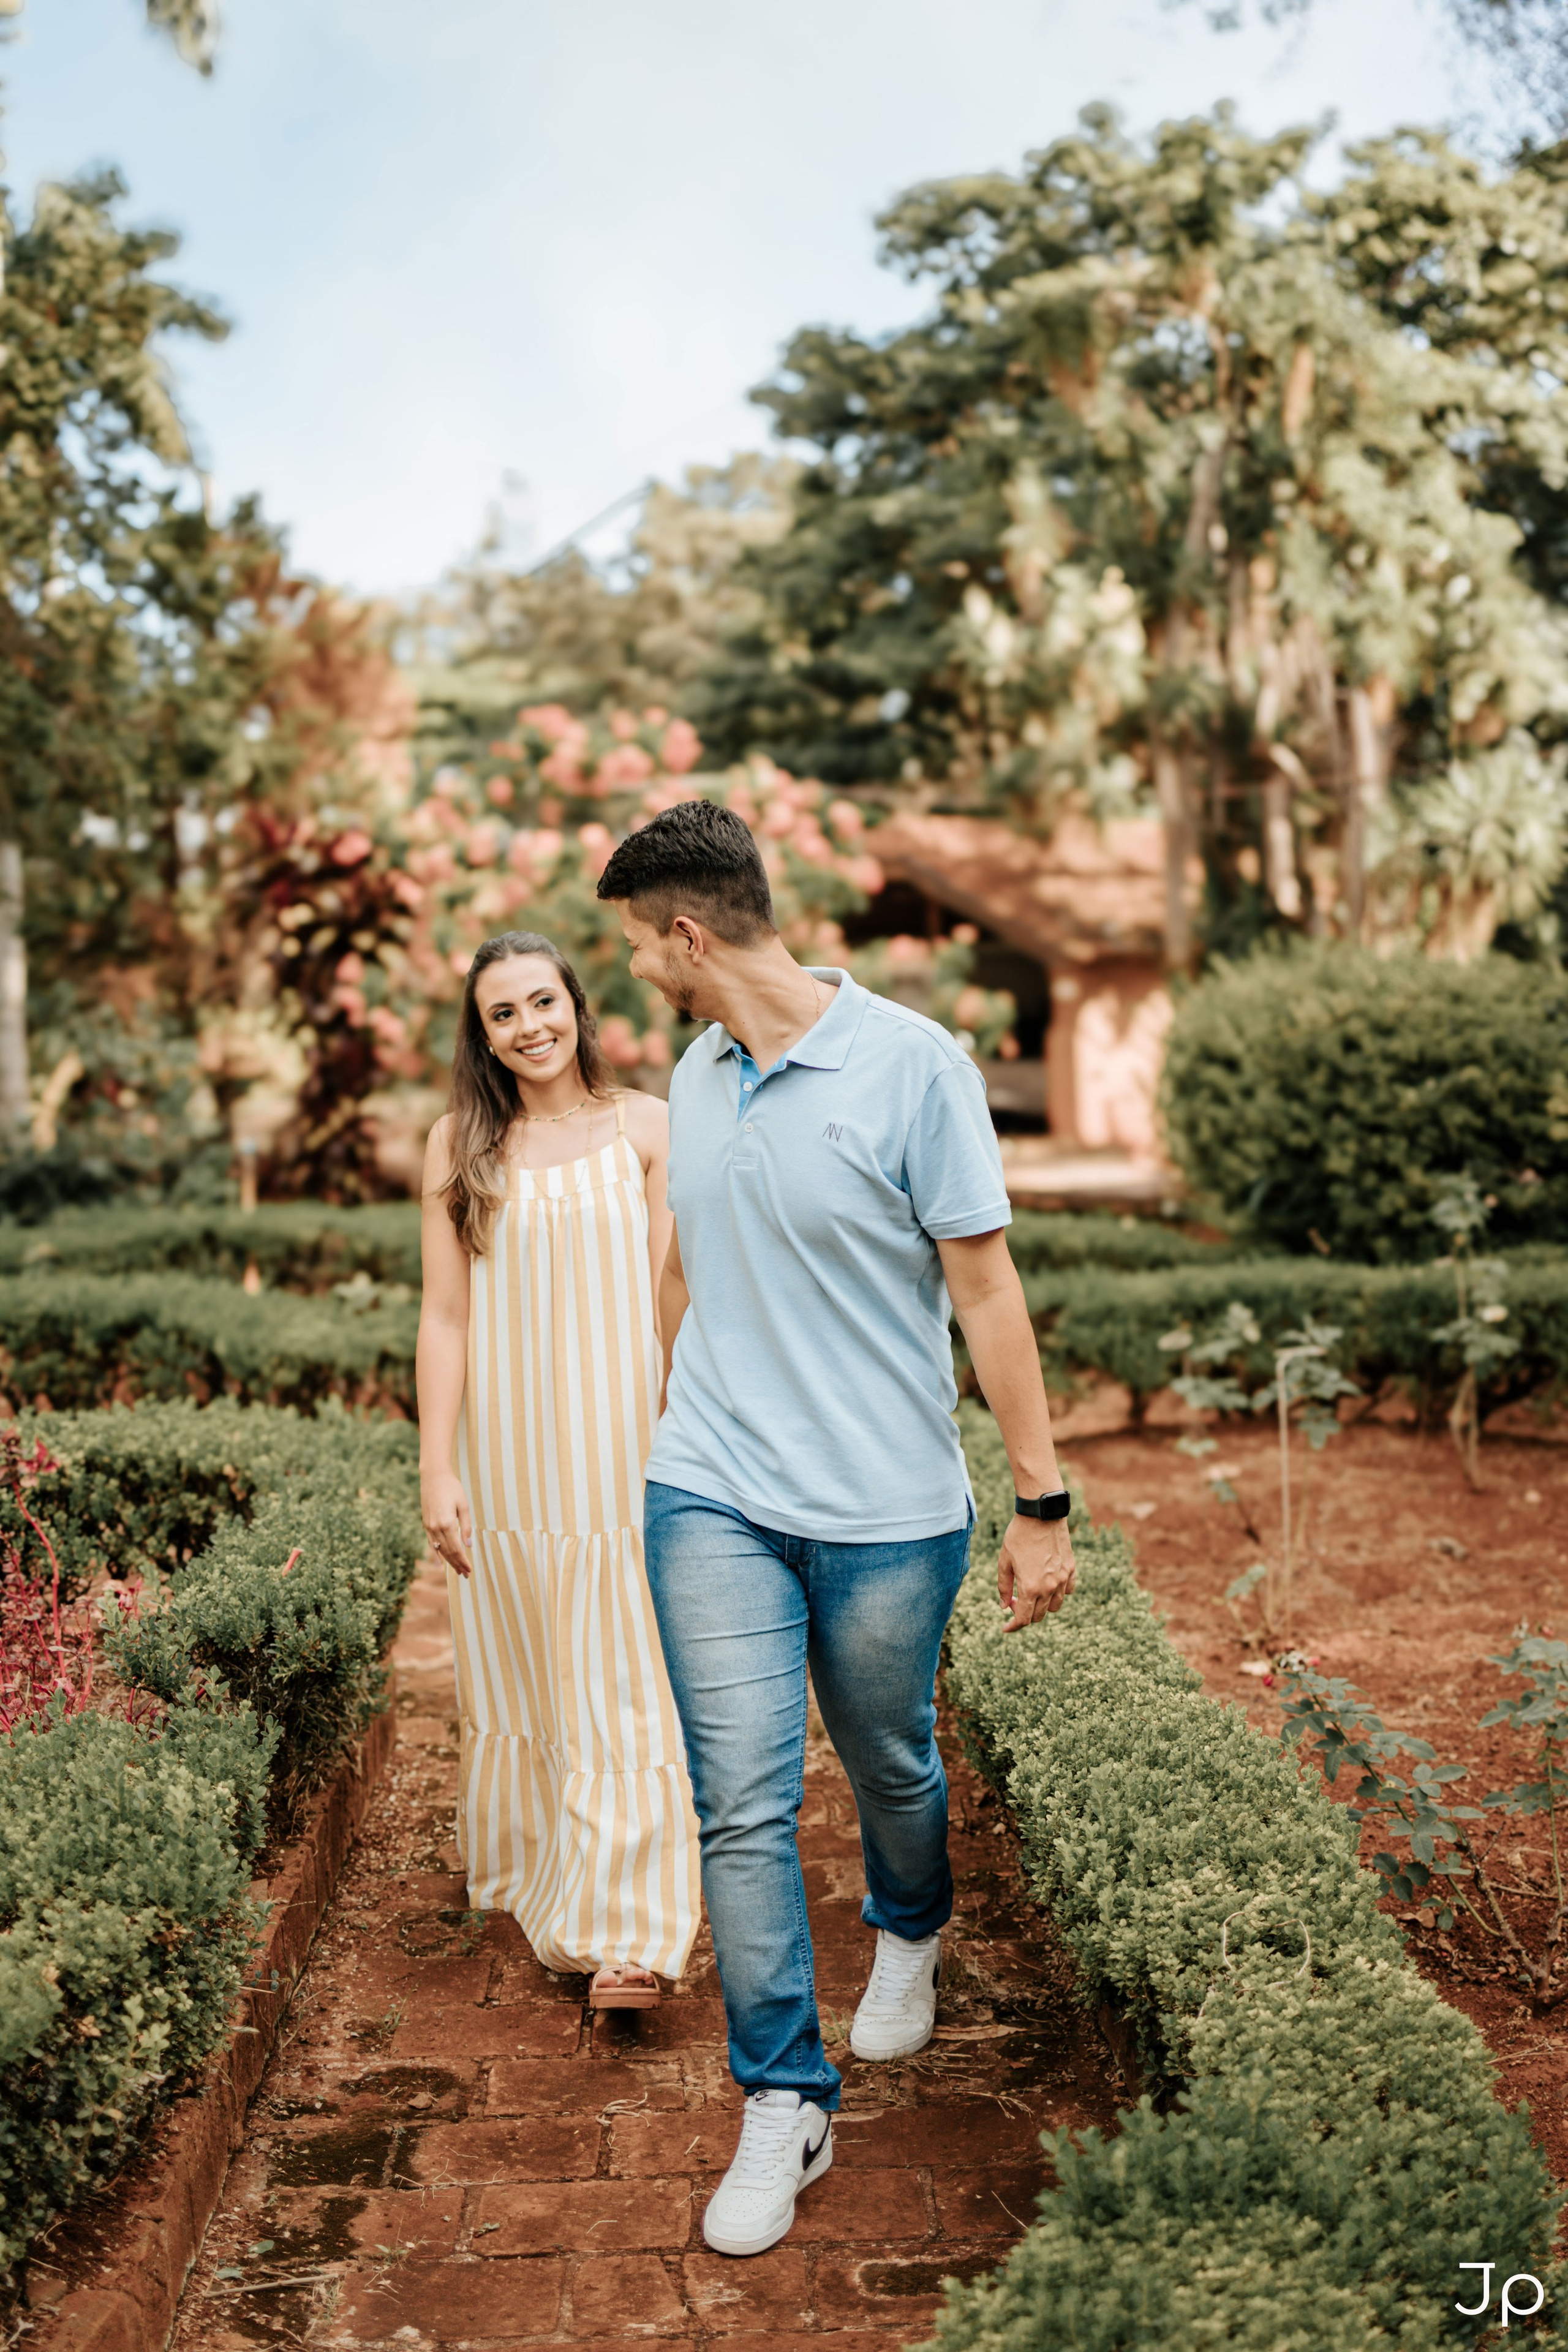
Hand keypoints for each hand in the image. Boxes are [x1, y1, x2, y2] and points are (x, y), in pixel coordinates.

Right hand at [421, 1468, 473, 1577]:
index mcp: (447, 1523)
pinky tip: (441, 1562)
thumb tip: (468, 1545)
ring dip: (449, 1562)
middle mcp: (435, 1527)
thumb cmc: (452, 1488)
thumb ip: (466, 1526)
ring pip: (439, 1549)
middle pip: (447, 1552)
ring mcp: (428, 1526)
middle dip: (457, 1564)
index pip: (456, 1548)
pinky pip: (431, 1543)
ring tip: (457, 1571)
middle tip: (466, 1575)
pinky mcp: (425, 1524)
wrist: (433, 1476)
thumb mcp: (463, 1505)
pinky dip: (436, 1554)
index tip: (470, 1569)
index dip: (463, 1560)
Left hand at [997, 1513, 1074, 1632]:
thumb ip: (1004, 1587)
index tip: (1006, 1626)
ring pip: (1055, 1606)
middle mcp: (1049, 1588)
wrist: (1041, 1514)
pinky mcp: (1071, 1569)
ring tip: (1032, 1591)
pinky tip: (1048, 1583)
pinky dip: (1058, 1592)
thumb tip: (1004, 1606)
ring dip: (1042, 1605)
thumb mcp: (1004, 1561)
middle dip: (1025, 1613)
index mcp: (1030, 1588)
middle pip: (1039, 1615)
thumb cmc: (1018, 1536)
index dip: (1013, 1626)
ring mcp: (1062, 1579)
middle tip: (1015, 1600)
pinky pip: (1067, 1590)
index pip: (1024, 1619)